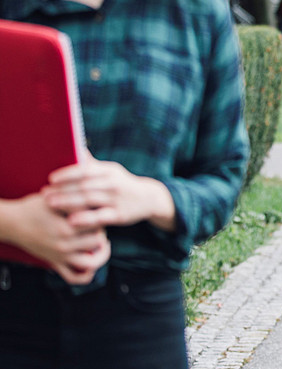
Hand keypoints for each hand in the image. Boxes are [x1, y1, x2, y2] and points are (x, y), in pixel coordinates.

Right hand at [1, 193, 109, 284]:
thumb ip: (76, 202)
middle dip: (101, 232)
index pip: (97, 225)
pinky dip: (86, 276)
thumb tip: (95, 203)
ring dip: (100, 255)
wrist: (12, 223)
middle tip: (97, 226)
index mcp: (66, 228)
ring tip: (101, 246)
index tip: (97, 212)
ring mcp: (60, 256)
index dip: (101, 216)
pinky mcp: (55, 263)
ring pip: (90, 264)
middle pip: (97, 242)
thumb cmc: (32, 209)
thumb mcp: (56, 199)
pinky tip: (91, 268)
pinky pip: (73, 277)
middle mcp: (64, 245)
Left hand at [44, 153, 176, 232]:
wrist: (150, 198)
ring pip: (89, 199)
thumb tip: (77, 149)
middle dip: (62, 189)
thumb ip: (93, 164)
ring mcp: (117, 199)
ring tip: (51, 204)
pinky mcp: (120, 215)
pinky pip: (100, 216)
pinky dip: (86, 218)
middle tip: (44, 194)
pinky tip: (71, 220)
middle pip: (84, 185)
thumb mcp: (111, 171)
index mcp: (109, 171)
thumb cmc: (123, 184)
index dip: (68, 174)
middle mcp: (113, 183)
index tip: (51, 178)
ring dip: (68, 201)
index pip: (86, 170)